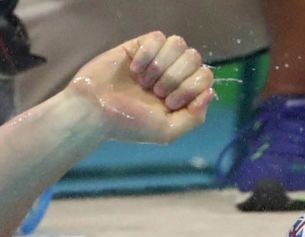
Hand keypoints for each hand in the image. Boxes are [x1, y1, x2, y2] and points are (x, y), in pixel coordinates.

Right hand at [66, 32, 214, 143]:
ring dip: (162, 66)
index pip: (206, 76)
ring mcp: (157, 59)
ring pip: (179, 44)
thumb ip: (195, 117)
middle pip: (195, 58)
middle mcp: (173, 74)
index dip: (191, 88)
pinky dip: (147, 55)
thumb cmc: (129, 124)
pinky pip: (158, 37)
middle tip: (155, 93)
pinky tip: (134, 70)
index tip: (169, 103)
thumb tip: (210, 93)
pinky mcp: (139, 46)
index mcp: (184, 93)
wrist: (94, 112)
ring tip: (144, 82)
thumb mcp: (168, 131)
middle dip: (176, 78)